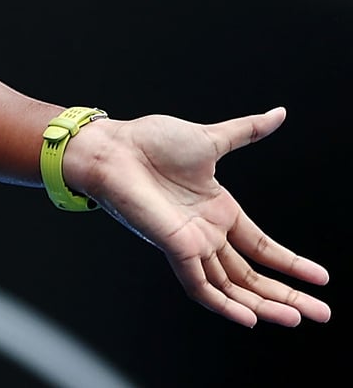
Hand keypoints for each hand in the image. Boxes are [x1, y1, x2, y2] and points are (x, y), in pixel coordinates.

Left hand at [66, 109, 330, 327]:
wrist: (113, 147)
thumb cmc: (149, 141)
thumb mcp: (211, 138)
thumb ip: (246, 131)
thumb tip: (278, 114)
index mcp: (218, 209)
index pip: (261, 247)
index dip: (291, 263)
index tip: (321, 278)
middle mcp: (206, 232)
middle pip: (253, 275)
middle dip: (287, 295)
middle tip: (321, 314)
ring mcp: (191, 243)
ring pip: (232, 287)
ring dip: (266, 305)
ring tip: (298, 318)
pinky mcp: (174, 247)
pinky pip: (201, 286)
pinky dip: (224, 304)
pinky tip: (250, 319)